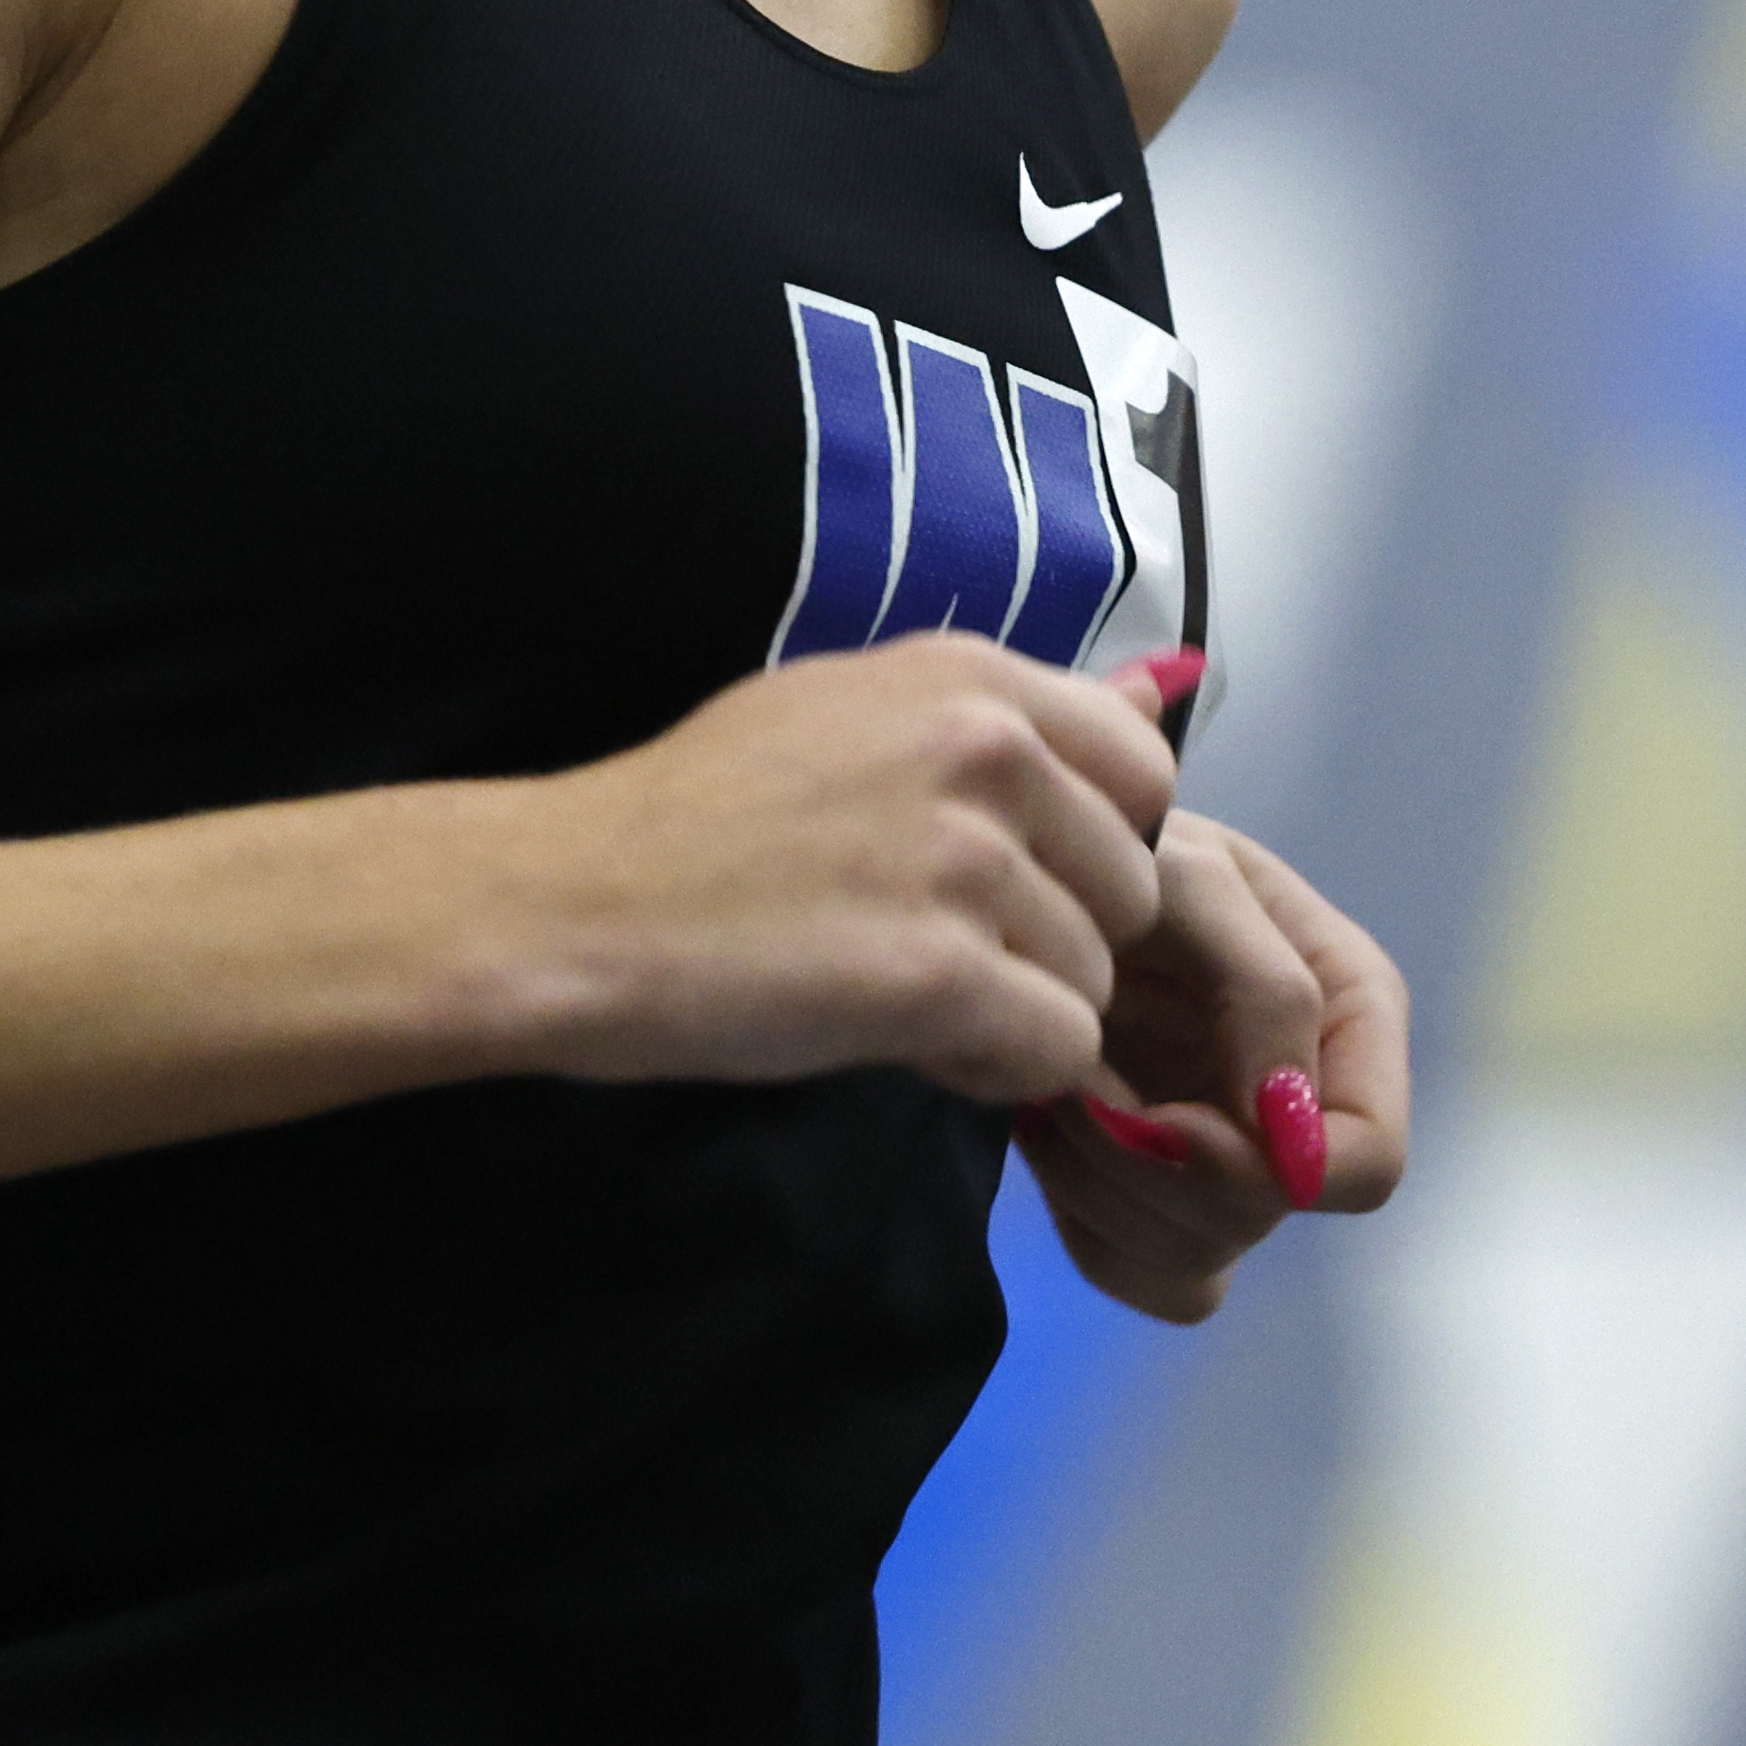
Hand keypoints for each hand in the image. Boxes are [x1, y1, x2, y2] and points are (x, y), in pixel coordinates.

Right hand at [517, 636, 1180, 1104]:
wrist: (572, 901)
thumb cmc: (694, 815)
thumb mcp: (850, 713)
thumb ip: (1010, 715)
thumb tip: (1172, 681)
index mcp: (968, 675)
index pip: (1143, 765)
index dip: (1093, 841)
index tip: (1011, 873)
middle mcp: (988, 748)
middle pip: (1132, 887)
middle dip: (1054, 938)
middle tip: (933, 946)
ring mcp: (969, 859)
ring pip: (1095, 979)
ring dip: (1015, 1009)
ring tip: (898, 992)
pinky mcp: (944, 973)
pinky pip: (1056, 1051)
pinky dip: (992, 1070)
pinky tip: (904, 1041)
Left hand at [1016, 814, 1410, 1323]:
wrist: (1015, 871)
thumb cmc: (1112, 847)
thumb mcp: (1190, 877)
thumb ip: (1266, 991)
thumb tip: (1293, 1137)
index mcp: (1352, 1018)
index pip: (1365, 1162)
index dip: (1273, 1166)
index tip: (1169, 1117)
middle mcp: (1300, 1102)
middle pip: (1261, 1215)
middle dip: (1153, 1157)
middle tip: (1076, 1073)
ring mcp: (1226, 1158)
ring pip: (1194, 1255)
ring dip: (1100, 1175)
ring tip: (1056, 1080)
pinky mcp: (1150, 1198)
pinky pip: (1132, 1272)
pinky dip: (1078, 1213)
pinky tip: (1042, 1128)